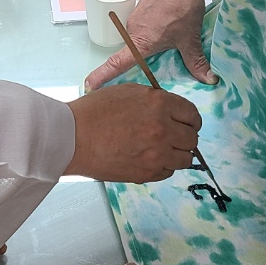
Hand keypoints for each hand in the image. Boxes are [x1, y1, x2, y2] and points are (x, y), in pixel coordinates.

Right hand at [65, 84, 200, 181]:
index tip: (188, 123)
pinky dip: (164, 166)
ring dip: (178, 154)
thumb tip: (168, 109)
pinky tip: (151, 159)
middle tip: (175, 137)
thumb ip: (153, 99)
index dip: (191, 119)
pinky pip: (168, 172)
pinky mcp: (147, 172)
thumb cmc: (94, 111)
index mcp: (159, 104)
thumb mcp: (127, 91)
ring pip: (185, 159)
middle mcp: (163, 129)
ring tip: (164, 150)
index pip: (192, 114)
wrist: (73, 137)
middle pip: (192, 138)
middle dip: (186, 137)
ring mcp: (157, 153)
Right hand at [84, 0, 214, 89]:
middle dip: (140, 63)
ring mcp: (135, 19)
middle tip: (157, 67)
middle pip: (130, 54)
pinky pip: (143, 29)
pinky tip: (168, 29)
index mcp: (141, 42)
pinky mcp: (141, 10)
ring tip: (169, 43)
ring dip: (150, 45)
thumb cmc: (181, 5)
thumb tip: (208, 80)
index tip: (88, 87)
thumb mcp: (190, 37)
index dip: (101, 76)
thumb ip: (196, 61)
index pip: (116, 64)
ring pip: (139, 40)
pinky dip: (153, 33)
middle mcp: (132, 32)